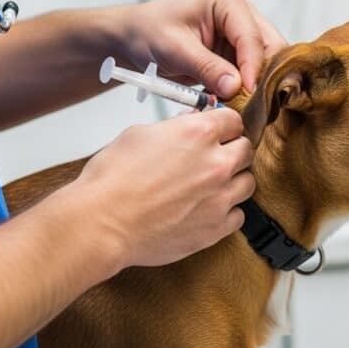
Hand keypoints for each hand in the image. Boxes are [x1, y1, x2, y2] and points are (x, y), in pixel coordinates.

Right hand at [71, 105, 254, 270]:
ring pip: (247, 183)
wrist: (101, 223)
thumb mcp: (140, 134)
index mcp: (199, 133)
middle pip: (246, 149)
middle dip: (232, 150)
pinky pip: (238, 216)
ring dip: (233, 182)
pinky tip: (206, 210)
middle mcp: (216, 163)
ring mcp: (219, 197)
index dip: (224, 126)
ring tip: (210, 186)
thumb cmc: (112, 180)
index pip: (234, 120)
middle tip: (214, 158)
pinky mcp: (215, 228)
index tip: (219, 132)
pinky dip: (226, 212)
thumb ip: (175, 126)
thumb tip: (190, 122)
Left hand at [115, 0, 286, 99]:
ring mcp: (242, 33)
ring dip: (256, 85)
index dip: (253, 67)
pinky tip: (237, 103)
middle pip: (270, 47)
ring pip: (267, 62)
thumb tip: (236, 87)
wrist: (134, 38)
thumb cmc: (149, 32)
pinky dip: (247, 89)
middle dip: (262, 76)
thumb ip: (207, 67)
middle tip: (252, 105)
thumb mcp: (175, 49)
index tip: (248, 93)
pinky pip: (254, 73)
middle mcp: (242, 13)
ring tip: (242, 106)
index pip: (252, 36)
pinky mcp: (238, 52)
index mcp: (228, 0)